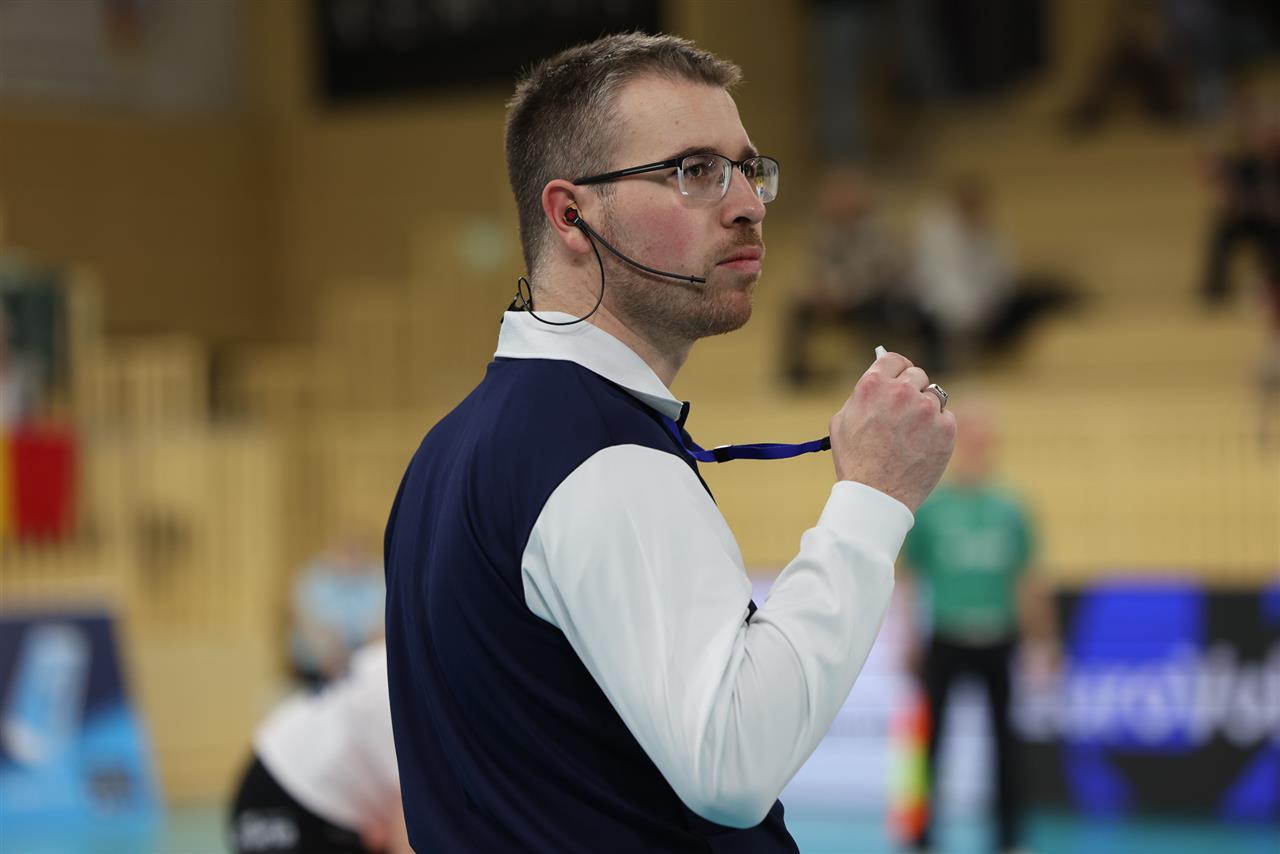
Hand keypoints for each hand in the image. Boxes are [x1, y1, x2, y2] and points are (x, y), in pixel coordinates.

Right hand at [829, 351, 955, 510]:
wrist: (877, 495)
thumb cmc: (855, 461)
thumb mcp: (842, 422)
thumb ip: (861, 396)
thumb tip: (880, 380)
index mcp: (873, 385)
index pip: (894, 359)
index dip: (897, 369)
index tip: (901, 377)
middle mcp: (902, 391)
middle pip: (917, 375)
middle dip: (913, 390)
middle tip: (906, 412)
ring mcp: (926, 409)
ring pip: (934, 397)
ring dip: (926, 411)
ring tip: (912, 435)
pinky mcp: (946, 428)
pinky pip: (946, 418)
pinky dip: (937, 430)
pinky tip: (922, 447)